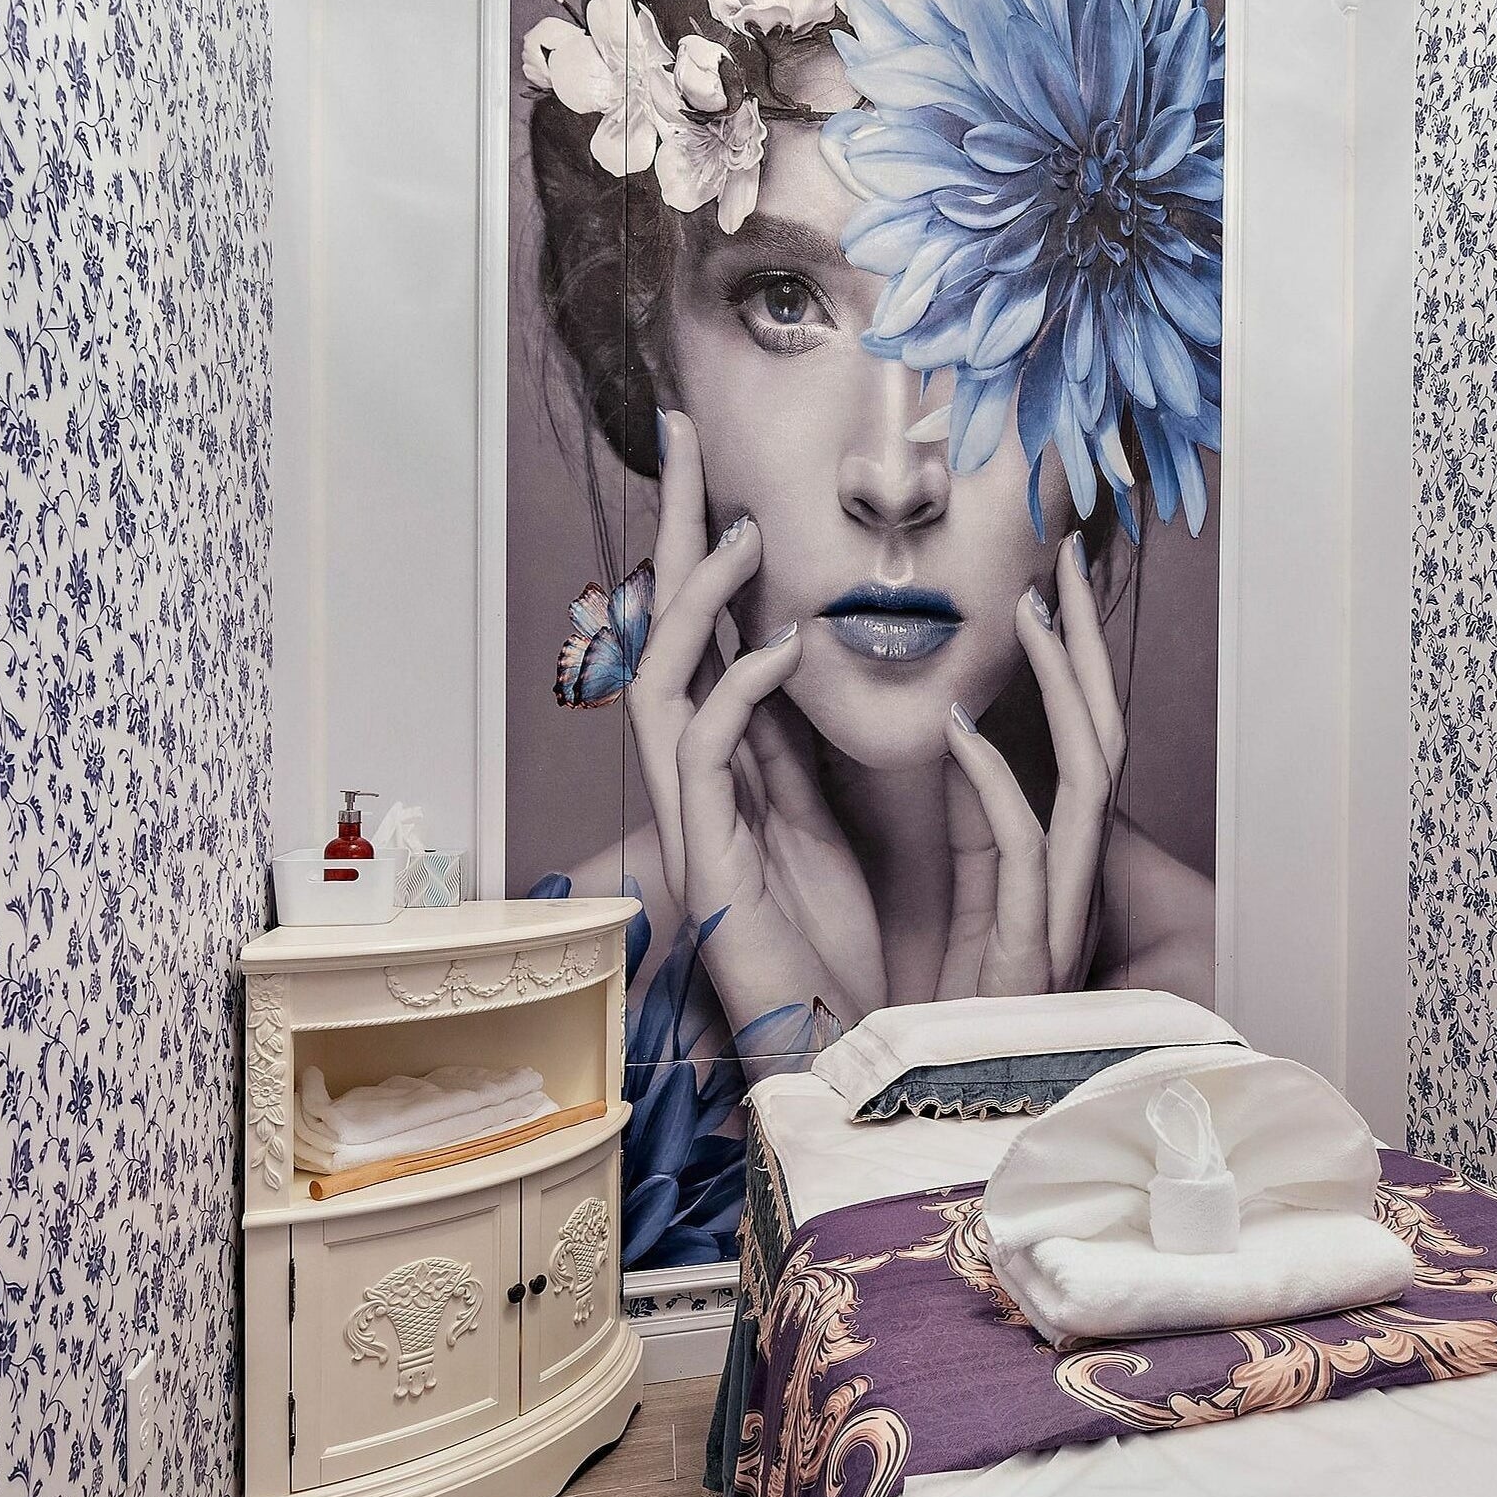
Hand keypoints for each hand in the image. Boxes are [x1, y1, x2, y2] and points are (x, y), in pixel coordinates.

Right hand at [633, 411, 881, 1035]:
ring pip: (665, 682)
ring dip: (698, 603)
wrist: (827, 1059)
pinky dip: (736, 693)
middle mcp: (701, 782)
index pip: (712, 633)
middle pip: (672, 634)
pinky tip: (780, 650)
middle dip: (674, 534)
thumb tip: (804, 668)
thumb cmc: (829, 959)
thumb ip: (805, 758)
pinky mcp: (709, 862)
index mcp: (736, 766)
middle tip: (681, 437)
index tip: (721, 464)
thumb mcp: (831, 828)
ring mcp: (695, 820)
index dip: (708, 551)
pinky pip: (700, 756)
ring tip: (737, 530)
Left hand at [939, 538, 1121, 997]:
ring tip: (1031, 608)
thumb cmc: (929, 1015)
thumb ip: (967, 821)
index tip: (1051, 577)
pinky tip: (959, 726)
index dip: (1073, 659)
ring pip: (1086, 777)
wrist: (913, 1113)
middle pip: (1098, 739)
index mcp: (1050, 864)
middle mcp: (1068, 883)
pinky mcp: (1023, 955)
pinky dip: (997, 781)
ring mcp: (1055, 916)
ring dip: (1061, 685)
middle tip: (1061, 556)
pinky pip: (1027, 851)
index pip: (1076, 739)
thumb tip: (958, 724)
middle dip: (1086, 646)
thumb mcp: (953, 895)